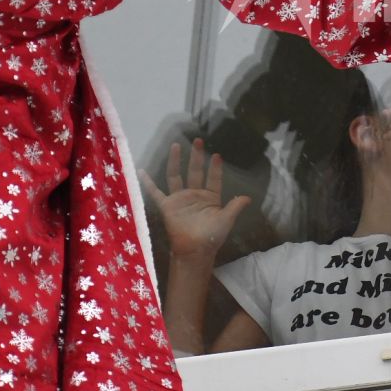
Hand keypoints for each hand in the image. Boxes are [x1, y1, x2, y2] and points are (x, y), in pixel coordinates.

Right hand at [141, 140, 248, 264]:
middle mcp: (195, 195)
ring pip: (176, 176)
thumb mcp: (226, 220)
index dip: (215, 168)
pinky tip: (142, 171)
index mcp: (210, 198)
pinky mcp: (167, 206)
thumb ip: (235, 207)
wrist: (194, 250)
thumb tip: (248, 197)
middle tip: (198, 140)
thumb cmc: (212, 236)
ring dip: (176, 161)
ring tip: (176, 145)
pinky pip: (156, 192)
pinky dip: (149, 183)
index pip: (213, 178)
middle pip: (195, 171)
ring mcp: (180, 199)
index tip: (216, 155)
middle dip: (196, 157)